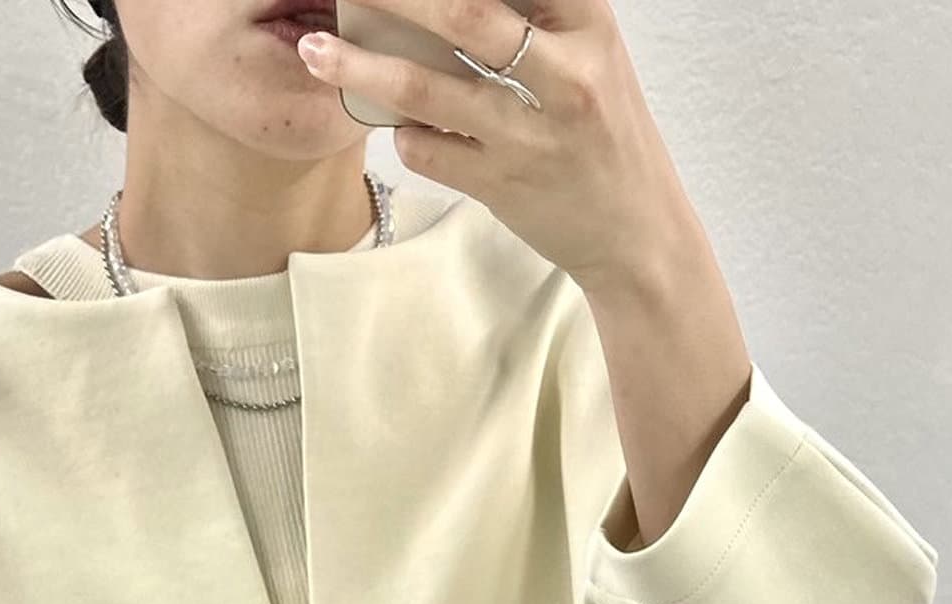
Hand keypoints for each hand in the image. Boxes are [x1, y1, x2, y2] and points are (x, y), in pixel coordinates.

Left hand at [296, 0, 701, 301]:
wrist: (636, 233)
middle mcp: (565, 75)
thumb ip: (531, 18)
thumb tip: (442, 5)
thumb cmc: (601, 134)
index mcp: (589, 23)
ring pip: (428, 90)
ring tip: (315, 50)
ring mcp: (531, 137)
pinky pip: (429, 152)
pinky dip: (400, 135)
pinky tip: (392, 127)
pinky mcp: (504, 187)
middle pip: (463, 14)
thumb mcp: (587, 56)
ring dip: (362, 67)